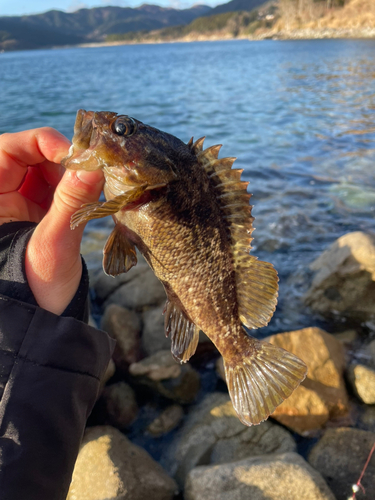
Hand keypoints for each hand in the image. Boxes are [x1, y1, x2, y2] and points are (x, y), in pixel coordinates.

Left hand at [0, 127, 103, 314]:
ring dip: (70, 173)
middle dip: (59, 158)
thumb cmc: (36, 289)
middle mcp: (2, 198)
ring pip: (45, 169)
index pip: (7, 150)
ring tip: (91, 188)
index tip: (74, 155)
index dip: (40, 143)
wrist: (43, 320)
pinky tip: (89, 197)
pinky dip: (75, 187)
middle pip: (28, 155)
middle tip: (88, 170)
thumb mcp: (53, 244)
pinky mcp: (40, 214)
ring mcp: (21, 205)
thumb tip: (92, 165)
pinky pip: (57, 188)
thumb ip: (71, 202)